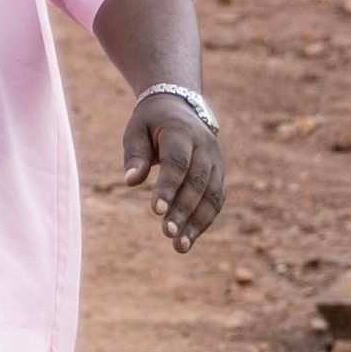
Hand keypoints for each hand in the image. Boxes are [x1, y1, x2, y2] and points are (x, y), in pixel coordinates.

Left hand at [122, 95, 221, 251]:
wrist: (181, 105)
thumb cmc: (151, 122)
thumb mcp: (136, 130)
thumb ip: (135, 155)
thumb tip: (131, 181)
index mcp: (182, 132)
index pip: (177, 163)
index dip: (168, 188)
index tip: (156, 212)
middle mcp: (205, 147)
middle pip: (197, 182)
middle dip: (183, 210)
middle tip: (167, 233)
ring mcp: (216, 160)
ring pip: (212, 195)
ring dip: (197, 222)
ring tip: (180, 246)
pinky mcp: (219, 173)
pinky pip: (216, 200)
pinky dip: (204, 220)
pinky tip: (189, 239)